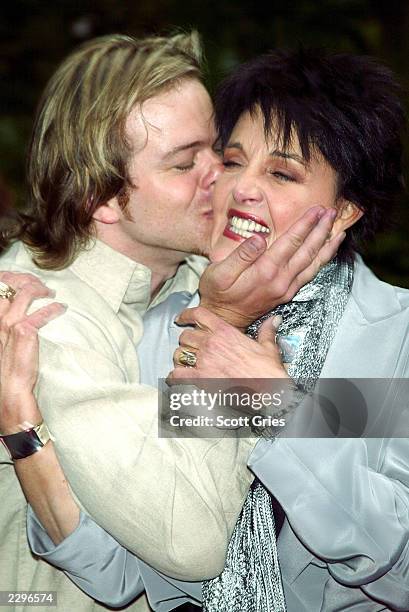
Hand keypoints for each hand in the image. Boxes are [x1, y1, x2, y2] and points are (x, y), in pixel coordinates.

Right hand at [0, 272, 65, 433]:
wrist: (9, 388)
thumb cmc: (7, 367)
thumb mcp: (2, 340)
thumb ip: (7, 324)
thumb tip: (22, 312)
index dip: (12, 278)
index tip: (24, 279)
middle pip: (12, 285)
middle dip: (28, 279)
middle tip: (41, 285)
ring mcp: (10, 323)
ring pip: (26, 292)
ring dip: (41, 289)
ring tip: (51, 293)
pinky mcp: (25, 331)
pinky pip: (42, 313)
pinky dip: (54, 308)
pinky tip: (61, 308)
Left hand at [169, 307, 287, 381]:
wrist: (267, 390)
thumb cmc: (267, 370)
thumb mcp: (268, 346)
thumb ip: (266, 331)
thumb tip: (273, 321)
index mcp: (225, 332)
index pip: (199, 315)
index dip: (187, 315)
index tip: (182, 318)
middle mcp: (211, 344)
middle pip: (185, 335)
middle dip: (186, 340)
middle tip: (190, 345)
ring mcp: (204, 361)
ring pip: (179, 353)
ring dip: (180, 358)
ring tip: (185, 362)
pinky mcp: (200, 379)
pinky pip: (177, 375)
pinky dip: (174, 377)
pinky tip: (178, 378)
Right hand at [199, 206, 344, 328]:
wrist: (223, 319)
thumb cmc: (217, 294)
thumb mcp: (219, 273)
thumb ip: (241, 255)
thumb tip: (259, 238)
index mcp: (265, 271)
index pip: (291, 242)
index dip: (305, 224)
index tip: (316, 209)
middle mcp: (280, 280)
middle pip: (307, 251)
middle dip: (321, 230)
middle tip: (331, 213)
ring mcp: (286, 288)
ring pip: (313, 265)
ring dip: (327, 246)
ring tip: (339, 232)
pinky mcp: (286, 293)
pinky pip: (309, 275)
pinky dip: (321, 262)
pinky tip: (325, 254)